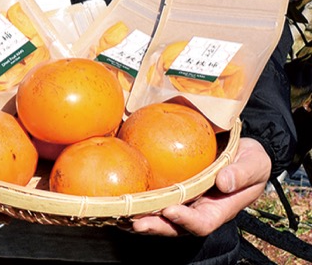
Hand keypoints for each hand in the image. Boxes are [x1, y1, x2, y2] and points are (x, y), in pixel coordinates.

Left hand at [128, 136, 270, 236]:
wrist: (241, 148)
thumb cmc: (250, 158)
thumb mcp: (255, 163)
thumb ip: (242, 173)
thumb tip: (224, 181)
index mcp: (219, 208)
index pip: (203, 222)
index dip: (187, 221)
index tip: (171, 211)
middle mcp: (198, 208)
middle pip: (176, 225)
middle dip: (156, 226)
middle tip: (136, 223)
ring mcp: (184, 199)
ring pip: (160, 215)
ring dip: (141, 216)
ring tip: (120, 215)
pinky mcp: (171, 185)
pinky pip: (154, 195)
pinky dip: (137, 199)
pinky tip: (120, 195)